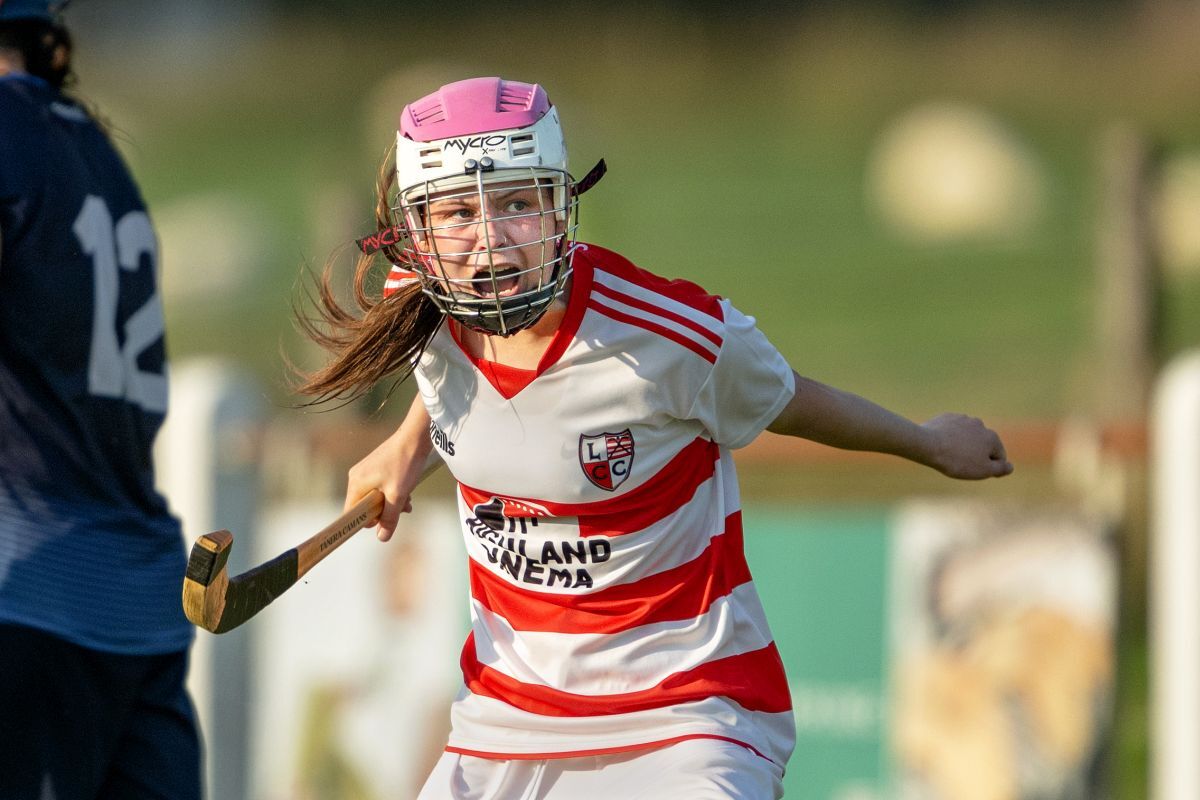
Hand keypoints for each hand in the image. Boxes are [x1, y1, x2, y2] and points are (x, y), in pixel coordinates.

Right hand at [344, 396, 436, 541]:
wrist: (415, 437)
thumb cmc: (404, 464)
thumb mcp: (398, 495)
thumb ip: (389, 517)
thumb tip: (382, 537)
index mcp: (356, 484)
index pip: (351, 513)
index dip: (366, 522)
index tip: (383, 522)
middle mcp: (357, 478)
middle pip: (365, 507)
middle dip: (384, 512)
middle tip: (402, 509)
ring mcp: (366, 472)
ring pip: (376, 498)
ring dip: (392, 503)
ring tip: (408, 501)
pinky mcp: (376, 468)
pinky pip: (381, 488)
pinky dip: (393, 493)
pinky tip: (407, 492)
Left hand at [921, 413, 1012, 479]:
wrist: (928, 445)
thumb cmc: (957, 460)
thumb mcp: (983, 470)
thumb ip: (1000, 469)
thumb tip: (1010, 467)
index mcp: (992, 437)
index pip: (998, 457)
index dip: (989, 468)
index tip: (973, 472)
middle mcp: (980, 424)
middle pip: (982, 445)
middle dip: (975, 455)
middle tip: (961, 465)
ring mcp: (962, 419)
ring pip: (966, 437)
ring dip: (962, 446)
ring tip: (950, 455)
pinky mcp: (946, 418)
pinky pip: (952, 431)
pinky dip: (949, 438)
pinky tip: (941, 446)